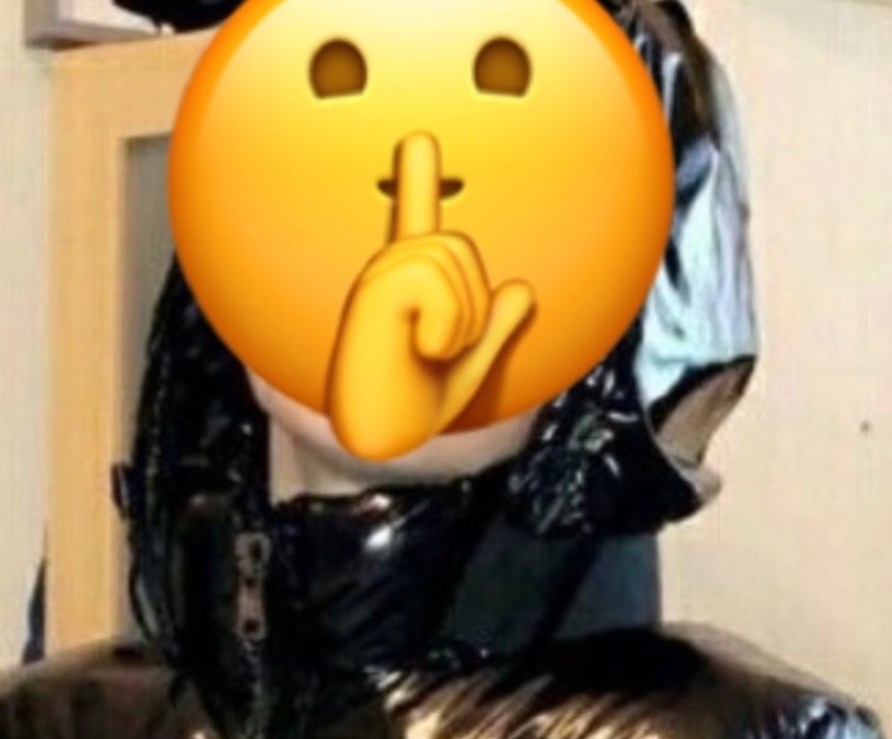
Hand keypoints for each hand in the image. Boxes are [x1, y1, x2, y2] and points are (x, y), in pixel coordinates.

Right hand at [326, 132, 534, 460]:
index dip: (417, 181)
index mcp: (408, 290)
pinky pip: (434, 280)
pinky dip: (444, 324)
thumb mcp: (468, 369)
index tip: (418, 140)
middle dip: (472, 305)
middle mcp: (385, 276)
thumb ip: (494, 329)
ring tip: (426, 354)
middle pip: (459, 245)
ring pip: (450, 259)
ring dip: (459, 320)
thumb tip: (522, 290)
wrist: (377, 446)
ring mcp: (374, 281)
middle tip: (441, 351)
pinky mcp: (370, 293)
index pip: (416, 222)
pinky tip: (419, 350)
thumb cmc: (409, 413)